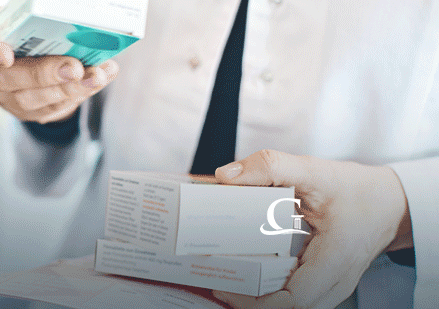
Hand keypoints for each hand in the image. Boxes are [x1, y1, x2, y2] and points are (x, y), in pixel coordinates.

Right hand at [0, 8, 118, 123]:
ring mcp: (4, 97)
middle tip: (74, 67)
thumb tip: (66, 7)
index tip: (6, 55)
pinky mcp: (27, 112)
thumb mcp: (19, 13)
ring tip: (96, 75)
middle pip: (8, 79)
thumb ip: (32, 12)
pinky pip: (52, 108)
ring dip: (69, 89)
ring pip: (33, 100)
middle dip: (45, 74)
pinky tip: (100, 78)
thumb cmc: (22, 26)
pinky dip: (80, 93)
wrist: (28, 53)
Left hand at [211, 150, 412, 308]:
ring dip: (257, 300)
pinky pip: (294, 299)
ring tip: (227, 282)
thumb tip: (226, 176)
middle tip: (217, 283)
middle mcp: (334, 283)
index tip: (227, 288)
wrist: (391, 203)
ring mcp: (330, 288)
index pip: (295, 301)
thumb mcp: (315, 171)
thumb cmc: (357, 191)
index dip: (256, 302)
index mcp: (335, 260)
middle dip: (249, 303)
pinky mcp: (323, 285)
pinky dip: (268, 293)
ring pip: (291, 308)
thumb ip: (271, 167)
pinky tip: (246, 276)